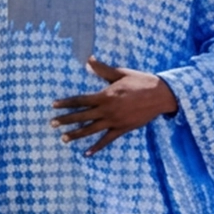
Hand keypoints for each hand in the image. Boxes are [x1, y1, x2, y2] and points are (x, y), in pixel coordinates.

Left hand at [52, 58, 178, 155]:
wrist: (161, 96)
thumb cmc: (141, 81)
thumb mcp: (121, 73)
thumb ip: (102, 70)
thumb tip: (88, 60)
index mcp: (105, 96)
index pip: (80, 100)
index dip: (66, 103)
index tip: (54, 105)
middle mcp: (107, 110)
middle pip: (81, 116)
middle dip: (65, 120)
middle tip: (52, 124)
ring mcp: (114, 121)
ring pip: (91, 130)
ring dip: (76, 134)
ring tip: (63, 139)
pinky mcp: (123, 129)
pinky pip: (107, 140)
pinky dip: (97, 147)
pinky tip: (87, 153)